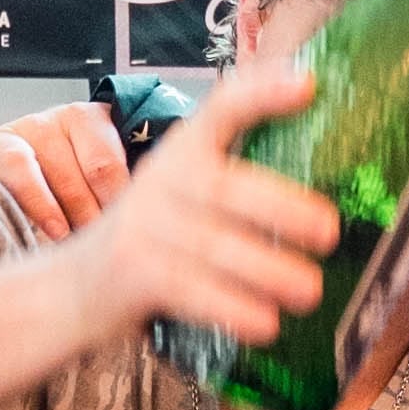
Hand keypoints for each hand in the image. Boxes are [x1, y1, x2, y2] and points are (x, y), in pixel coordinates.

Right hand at [0, 99, 132, 240]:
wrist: (33, 173)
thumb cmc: (81, 181)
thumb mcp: (110, 175)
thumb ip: (126, 186)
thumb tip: (151, 214)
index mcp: (85, 119)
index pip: (104, 164)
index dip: (115, 204)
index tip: (125, 232)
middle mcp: (45, 123)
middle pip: (65, 170)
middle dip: (83, 213)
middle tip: (95, 244)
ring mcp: (8, 137)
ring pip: (21, 166)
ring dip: (41, 206)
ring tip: (59, 236)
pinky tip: (13, 222)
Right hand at [89, 24, 340, 362]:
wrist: (79, 285)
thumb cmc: (158, 238)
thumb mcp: (186, 191)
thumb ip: (238, 178)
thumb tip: (328, 201)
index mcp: (184, 151)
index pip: (223, 109)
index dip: (263, 93)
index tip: (309, 85)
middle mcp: (163, 180)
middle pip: (229, 188)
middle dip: (284, 209)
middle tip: (329, 231)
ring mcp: (146, 227)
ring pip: (218, 247)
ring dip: (271, 272)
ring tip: (311, 290)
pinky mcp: (136, 273)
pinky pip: (194, 291)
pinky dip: (235, 310)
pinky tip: (267, 324)